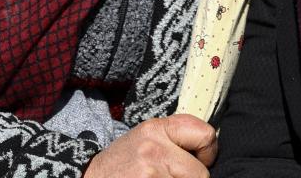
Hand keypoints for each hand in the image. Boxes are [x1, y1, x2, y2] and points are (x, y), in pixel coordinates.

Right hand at [83, 114, 217, 177]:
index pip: (206, 135)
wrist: (89, 177)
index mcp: (157, 128)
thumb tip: (212, 153)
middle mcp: (153, 147)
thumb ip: (177, 139)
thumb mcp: (148, 139)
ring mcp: (148, 172)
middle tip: (170, 177)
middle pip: (201, 173)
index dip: (207, 153)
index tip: (195, 161)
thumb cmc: (126, 163)